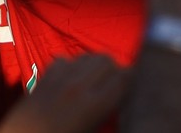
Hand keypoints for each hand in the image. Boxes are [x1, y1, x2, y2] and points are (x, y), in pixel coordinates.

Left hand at [0, 54, 126, 132]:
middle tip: (116, 87)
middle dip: (115, 70)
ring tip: (97, 82)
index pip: (124, 77)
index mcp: (93, 104)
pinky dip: (73, 66)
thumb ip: (106, 114)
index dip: (134, 79)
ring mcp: (59, 79)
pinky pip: (65, 60)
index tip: (137, 87)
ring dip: (95, 66)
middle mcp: (77, 86)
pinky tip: (73, 81)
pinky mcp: (44, 78)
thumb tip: (119, 101)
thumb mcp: (91, 131)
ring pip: (87, 56)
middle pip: (106, 60)